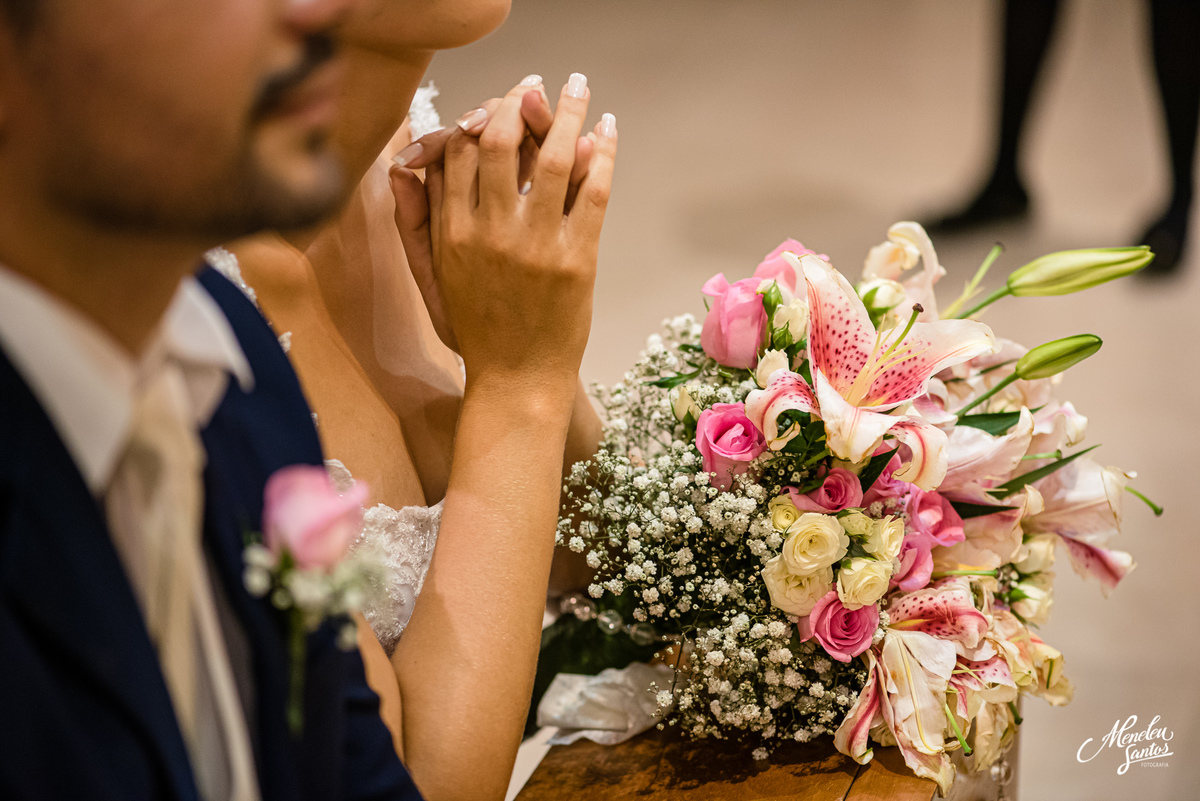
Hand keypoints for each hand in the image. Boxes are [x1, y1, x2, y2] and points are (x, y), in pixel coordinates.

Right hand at [389, 74, 616, 392]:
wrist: (516, 381)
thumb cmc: (476, 328)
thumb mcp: (432, 275)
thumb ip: (418, 219)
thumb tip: (406, 164)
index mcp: (451, 232)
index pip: (459, 150)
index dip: (479, 115)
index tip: (499, 102)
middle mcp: (489, 233)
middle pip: (499, 140)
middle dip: (518, 100)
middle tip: (536, 85)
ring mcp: (535, 246)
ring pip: (552, 158)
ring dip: (567, 114)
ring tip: (578, 89)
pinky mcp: (576, 261)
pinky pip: (594, 193)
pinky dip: (603, 155)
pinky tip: (607, 131)